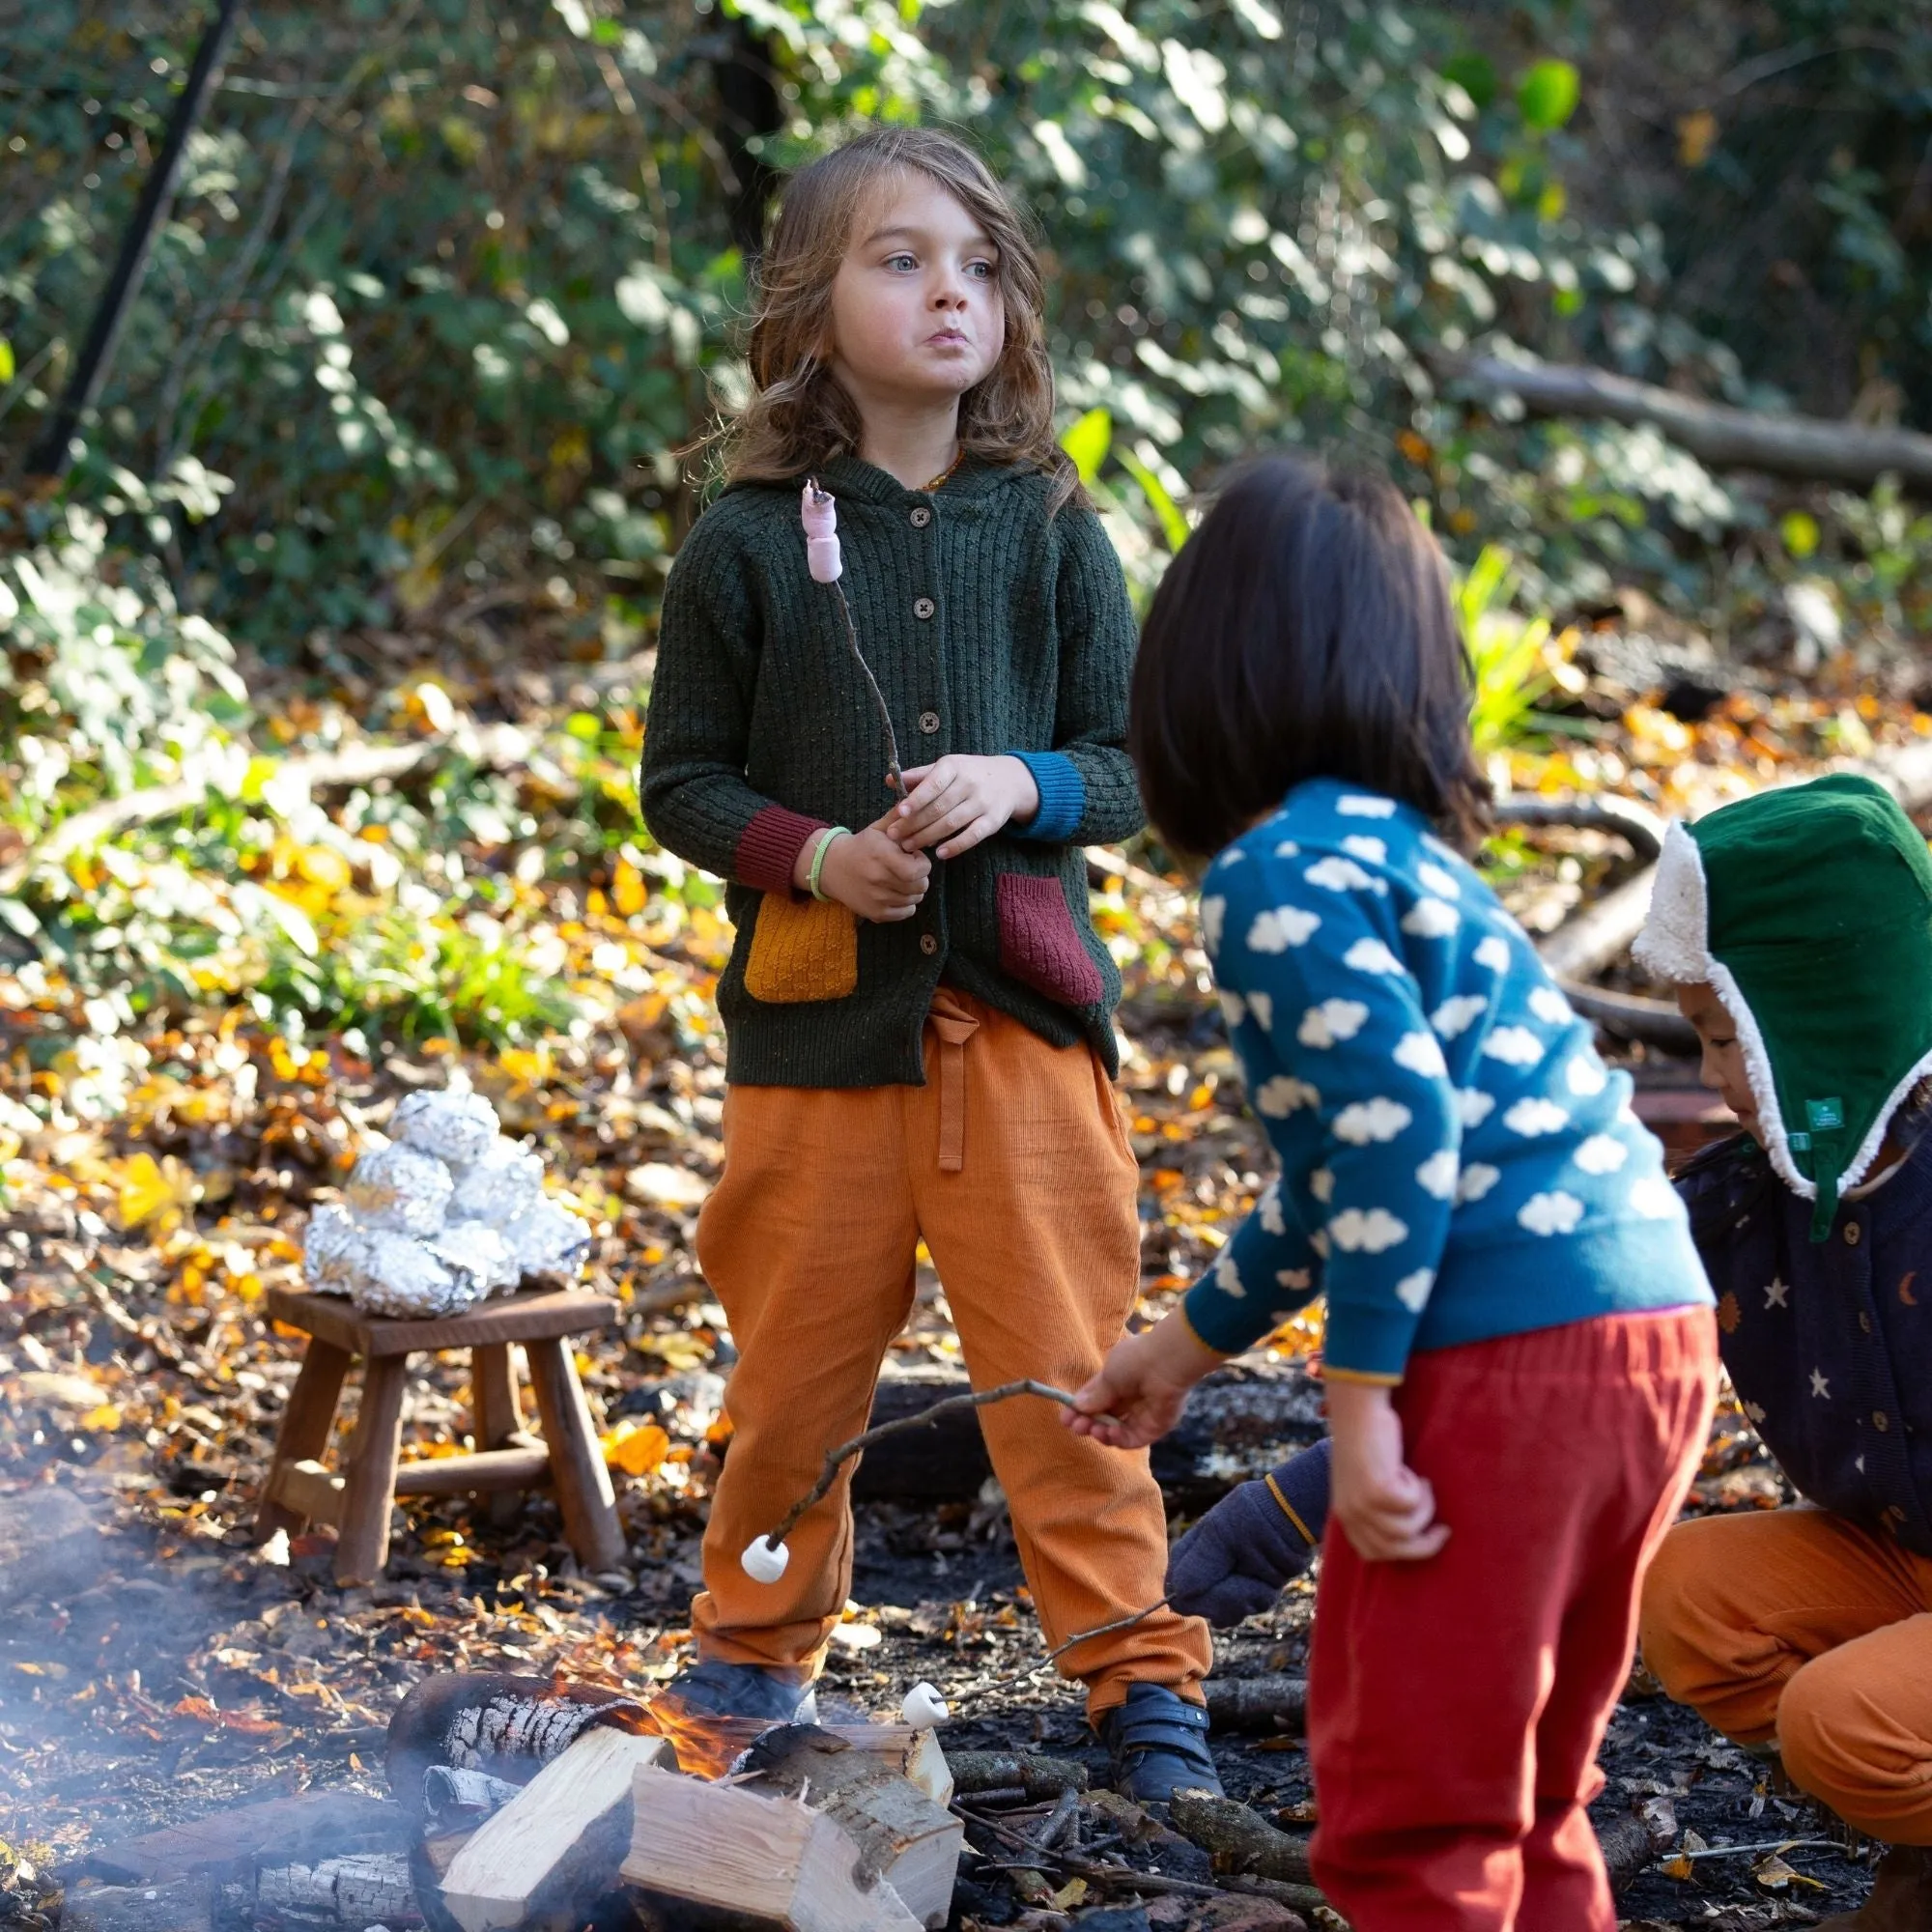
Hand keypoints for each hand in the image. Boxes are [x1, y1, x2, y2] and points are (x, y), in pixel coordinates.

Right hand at [797, 811, 930, 921]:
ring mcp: (877, 899)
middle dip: (919, 876)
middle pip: (920, 886)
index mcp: (882, 856)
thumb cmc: (861, 846)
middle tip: (907, 867)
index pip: (919, 870)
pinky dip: (905, 904)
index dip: (922, 863)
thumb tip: (917, 801)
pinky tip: (894, 891)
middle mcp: (879, 880)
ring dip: (912, 889)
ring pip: (915, 900)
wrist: (831, 867)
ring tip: (899, 878)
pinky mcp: (876, 914)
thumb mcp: (878, 828)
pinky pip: (907, 912)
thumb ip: (899, 817)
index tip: (912, 856)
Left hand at [888, 755, 1039, 859]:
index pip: (934, 784)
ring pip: (951, 823)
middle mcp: (970, 783)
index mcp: (954, 767)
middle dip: (914, 823)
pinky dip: (955, 846)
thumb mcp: (947, 768)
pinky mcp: (993, 821)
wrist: (1010, 780)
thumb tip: (889, 780)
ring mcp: (983, 803)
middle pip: (939, 808)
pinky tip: (939, 854)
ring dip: (928, 837)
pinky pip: (973, 836)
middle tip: (894, 835)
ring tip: (908, 846)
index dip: (916, 799)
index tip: (899, 812)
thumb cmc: (969, 774)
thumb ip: (919, 775)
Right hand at [1062, 1312, 1225, 1449]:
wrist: (1165, 1364)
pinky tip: (1110, 1432)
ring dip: (1101, 1433)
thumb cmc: (1134, 1362)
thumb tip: (1077, 1407)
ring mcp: (1142, 1414)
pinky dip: (1119, 1439)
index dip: (1079, 1410)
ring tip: (1093, 1430)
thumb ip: (1094, 1396)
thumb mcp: (1108, 1376)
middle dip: (1087, 1424)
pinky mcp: (1154, 1428)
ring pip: (1116, 1431)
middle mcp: (1129, 1398)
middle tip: (1076, 1428)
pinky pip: (1132, 1438)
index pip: (1095, 1400)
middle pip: (1104, 1418)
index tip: (1065, 1419)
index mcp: (1117, 1381)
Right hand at [1166, 1441, 1328, 1626]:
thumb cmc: (1250, 1515)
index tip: (1211, 1587)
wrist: (1291, 1515)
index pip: (1176, 1592)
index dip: (1194, 1598)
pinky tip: (1267, 1578)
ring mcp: (1229, 1584)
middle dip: (1226, 1598)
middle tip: (1240, 1575)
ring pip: (1229, 1613)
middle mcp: (1205, 1574)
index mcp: (1188, 1556)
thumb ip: (1199, 1563)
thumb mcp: (1220, 1533)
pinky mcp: (1252, 1592)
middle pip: (1202, 1608)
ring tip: (1256, 1568)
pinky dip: (1262, 1594)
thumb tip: (1178, 1593)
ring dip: (1247, 1595)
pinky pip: (1253, 1608)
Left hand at [1324, 1378, 1448, 1562]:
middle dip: (1425, 1544)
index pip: (1372, 1553)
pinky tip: (1409, 1469)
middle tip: (1443, 1529)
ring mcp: (1362, 1503)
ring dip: (1424, 1508)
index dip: (1402, 1551)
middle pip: (1394, 1550)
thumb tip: (1404, 1532)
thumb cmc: (1365, 1438)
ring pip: (1408, 1530)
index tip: (1423, 1538)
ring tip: (1423, 1484)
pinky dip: (1418, 1489)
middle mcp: (1350, 1512)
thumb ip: (1372, 1506)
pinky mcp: (1377, 1489)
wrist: (1357, 1409)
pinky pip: (1412, 1505)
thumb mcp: (1361, 1479)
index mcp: (1344, 1512)